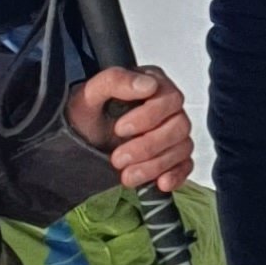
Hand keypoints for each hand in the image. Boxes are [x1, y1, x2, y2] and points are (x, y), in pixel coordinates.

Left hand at [70, 66, 194, 193]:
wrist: (79, 139)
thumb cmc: (86, 113)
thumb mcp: (90, 94)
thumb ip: (115, 81)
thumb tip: (147, 85)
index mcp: (154, 85)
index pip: (169, 99)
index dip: (148, 117)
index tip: (120, 129)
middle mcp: (169, 109)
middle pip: (179, 127)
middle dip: (148, 147)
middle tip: (118, 158)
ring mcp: (173, 134)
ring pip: (181, 148)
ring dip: (155, 165)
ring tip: (126, 175)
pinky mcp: (173, 156)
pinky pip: (186, 166)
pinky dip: (176, 176)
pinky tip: (159, 183)